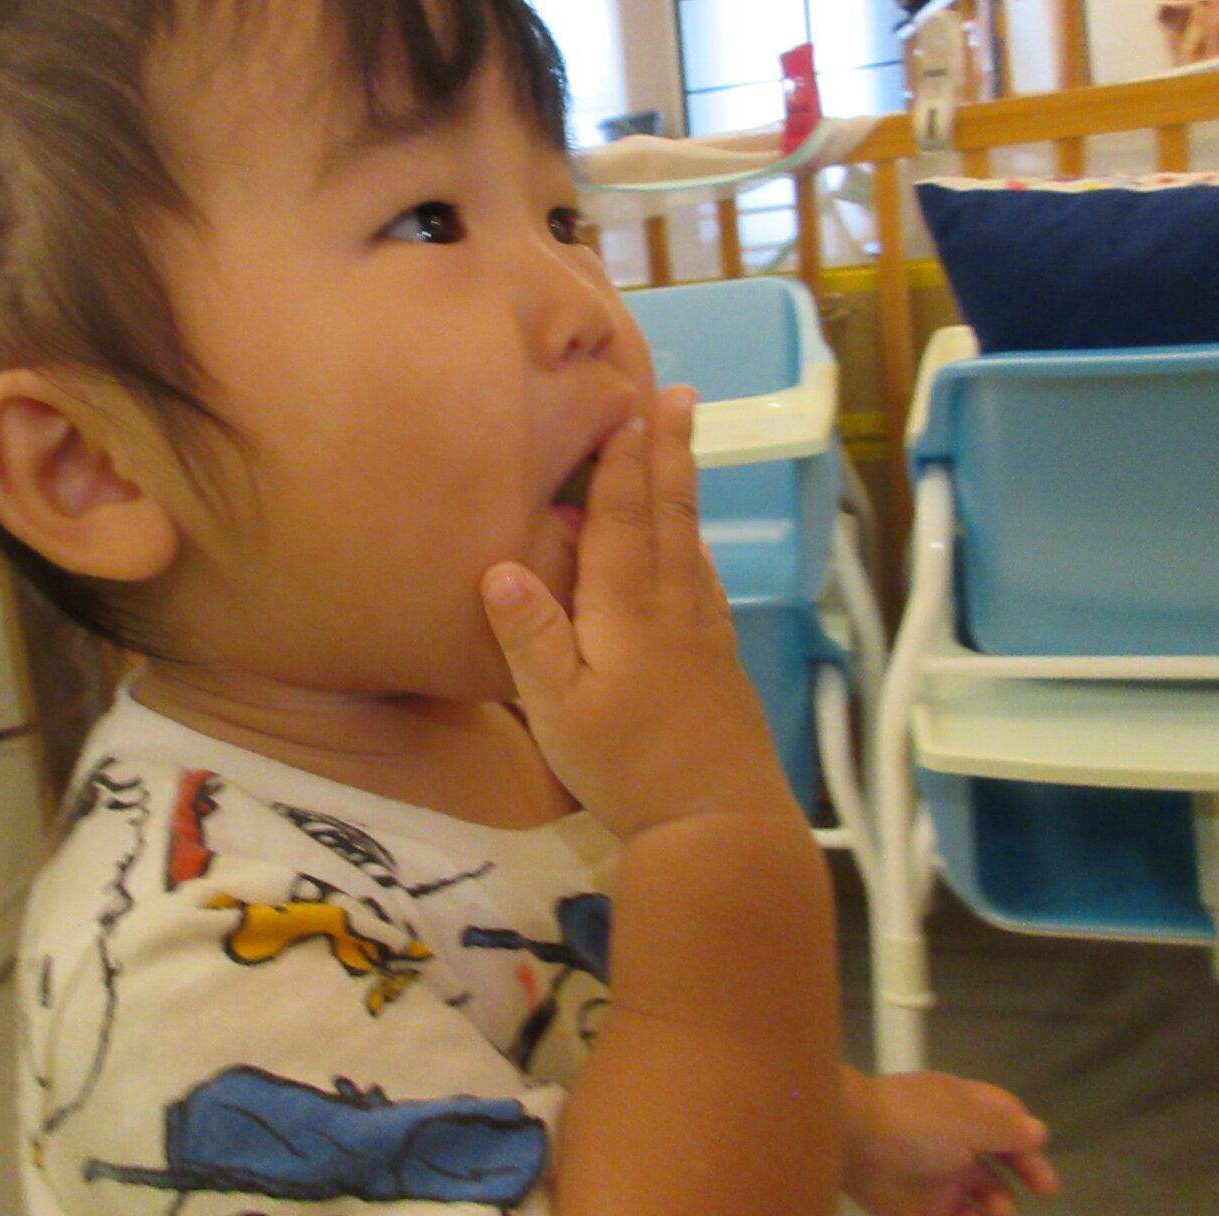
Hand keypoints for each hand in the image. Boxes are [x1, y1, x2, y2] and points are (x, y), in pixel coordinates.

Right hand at [479, 385, 797, 840]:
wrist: (719, 822)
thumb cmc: (627, 767)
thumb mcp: (558, 710)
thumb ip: (532, 638)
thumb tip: (498, 566)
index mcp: (628, 610)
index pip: (624, 519)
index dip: (624, 461)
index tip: (629, 404)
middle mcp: (673, 607)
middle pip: (670, 516)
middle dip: (669, 452)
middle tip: (678, 395)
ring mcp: (704, 634)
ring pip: (693, 543)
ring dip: (686, 488)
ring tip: (685, 447)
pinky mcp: (719, 664)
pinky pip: (706, 581)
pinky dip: (696, 546)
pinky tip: (695, 550)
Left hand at [843, 1069, 1058, 1215]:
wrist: (851, 1141)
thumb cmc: (915, 1123)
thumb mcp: (967, 1119)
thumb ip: (1005, 1129)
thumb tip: (1038, 1130)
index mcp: (963, 1110)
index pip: (1004, 1118)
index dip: (1027, 1136)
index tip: (1042, 1151)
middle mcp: (955, 1142)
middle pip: (1000, 1160)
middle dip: (1025, 1173)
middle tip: (1045, 1188)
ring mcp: (939, 1176)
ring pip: (984, 1197)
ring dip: (1000, 1207)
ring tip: (997, 1212)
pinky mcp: (922, 1209)